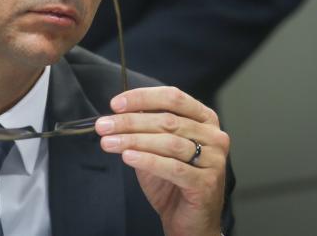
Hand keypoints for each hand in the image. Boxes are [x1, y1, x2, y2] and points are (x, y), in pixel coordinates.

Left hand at [95, 86, 228, 235]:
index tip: (115, 104)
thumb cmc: (172, 179)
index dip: (142, 98)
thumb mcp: (156, 146)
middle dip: (130, 122)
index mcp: (204, 118)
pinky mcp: (207, 183)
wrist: (188, 219)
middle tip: (103, 125)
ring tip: (108, 142)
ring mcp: (214, 159)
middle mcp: (214, 135)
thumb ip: (145, 128)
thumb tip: (117, 113)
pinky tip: (127, 157)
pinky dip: (147, 160)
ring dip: (133, 140)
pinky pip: (173, 167)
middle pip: (167, 120)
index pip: (173, 97)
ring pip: (169, 143)